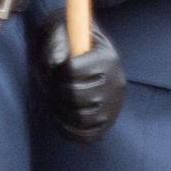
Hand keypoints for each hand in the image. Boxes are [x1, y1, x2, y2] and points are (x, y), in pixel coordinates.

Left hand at [35, 16, 125, 142]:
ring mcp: (113, 106)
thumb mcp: (64, 34)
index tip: (56, 69)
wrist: (86, 63)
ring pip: (79, 118)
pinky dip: (67, 129)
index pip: (72, 70)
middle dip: (57, 91)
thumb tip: (54, 64)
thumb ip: (57, 43)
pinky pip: (85, 135)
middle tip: (55, 85)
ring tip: (56, 100)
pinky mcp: (106, 124)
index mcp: (107, 58)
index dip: (57, 71)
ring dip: (60, 110)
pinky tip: (60, 116)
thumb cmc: (70, 45)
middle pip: (76, 95)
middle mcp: (115, 83)